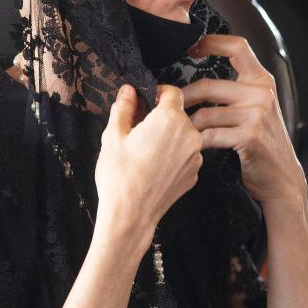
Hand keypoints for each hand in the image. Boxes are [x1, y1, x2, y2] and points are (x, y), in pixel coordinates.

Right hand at [94, 84, 202, 255]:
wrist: (130, 216)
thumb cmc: (119, 175)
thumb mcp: (112, 136)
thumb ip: (123, 107)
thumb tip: (128, 91)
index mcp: (170, 119)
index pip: (172, 92)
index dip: (156, 94)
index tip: (143, 103)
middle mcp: (189, 135)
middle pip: (177, 114)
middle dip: (159, 118)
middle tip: (136, 131)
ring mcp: (194, 157)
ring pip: (181, 135)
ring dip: (166, 137)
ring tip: (143, 152)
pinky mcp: (193, 174)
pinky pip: (184, 155)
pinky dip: (171, 156)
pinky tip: (152, 167)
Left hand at [181, 35, 305, 206]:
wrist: (281, 177)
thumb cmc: (260, 143)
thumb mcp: (255, 108)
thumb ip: (235, 91)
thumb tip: (196, 83)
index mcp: (261, 80)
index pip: (237, 46)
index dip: (211, 42)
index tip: (190, 47)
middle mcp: (261, 93)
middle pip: (207, 85)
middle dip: (182, 98)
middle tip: (166, 106)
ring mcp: (257, 114)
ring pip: (204, 113)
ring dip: (187, 125)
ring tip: (180, 132)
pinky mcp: (249, 136)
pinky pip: (209, 135)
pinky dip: (197, 142)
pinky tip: (195, 147)